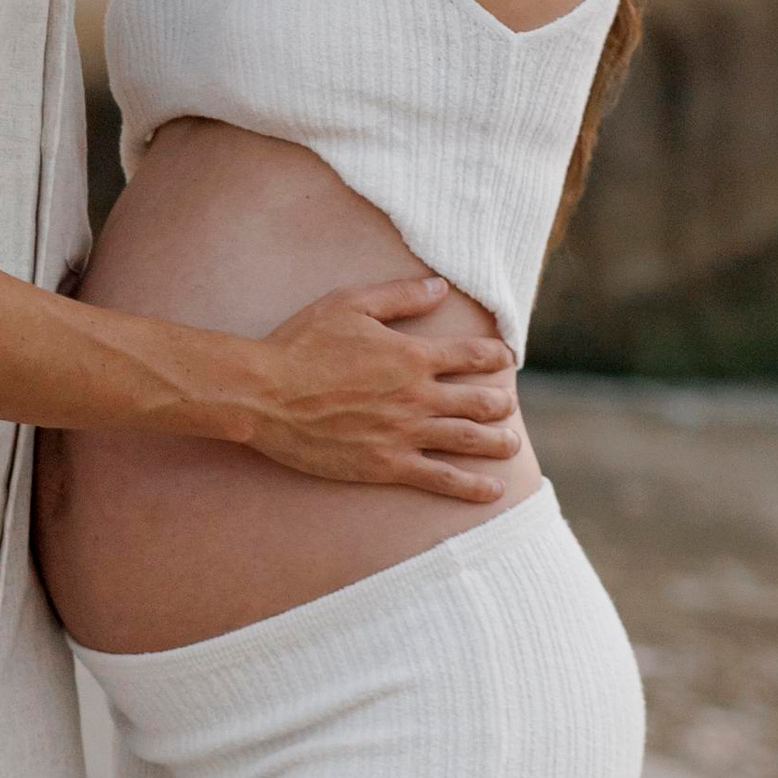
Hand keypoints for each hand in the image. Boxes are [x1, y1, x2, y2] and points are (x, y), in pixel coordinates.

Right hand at [239, 276, 520, 500]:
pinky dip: (470, 485)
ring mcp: (404, 433)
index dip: (495, 356)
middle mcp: (417, 396)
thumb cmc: (302, 343)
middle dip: (500, 404)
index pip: (472, 355)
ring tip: (512, 445)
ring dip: (496, 443)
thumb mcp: (350, 304)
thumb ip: (399, 295)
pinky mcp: (387, 464)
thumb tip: (441, 286)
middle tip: (508, 407)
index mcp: (412, 355)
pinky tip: (491, 491)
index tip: (506, 359)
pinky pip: (440, 478)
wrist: (265, 394)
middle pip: (478, 401)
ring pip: (467, 440)